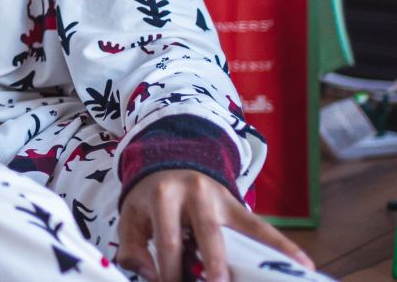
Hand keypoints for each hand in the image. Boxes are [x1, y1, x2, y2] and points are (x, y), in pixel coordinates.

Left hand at [116, 169, 313, 281]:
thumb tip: (149, 275)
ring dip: (254, 258)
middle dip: (213, 265)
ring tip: (264, 278)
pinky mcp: (239, 206)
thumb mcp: (130, 217)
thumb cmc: (150, 201)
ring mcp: (221, 198)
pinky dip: (283, 246)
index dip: (171, 270)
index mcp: (163, 196)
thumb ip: (131, 249)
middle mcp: (194, 194)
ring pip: (241, 231)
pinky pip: (262, 228)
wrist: (168, 164)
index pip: (168, 240)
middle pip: (207, 234)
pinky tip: (303, 265)